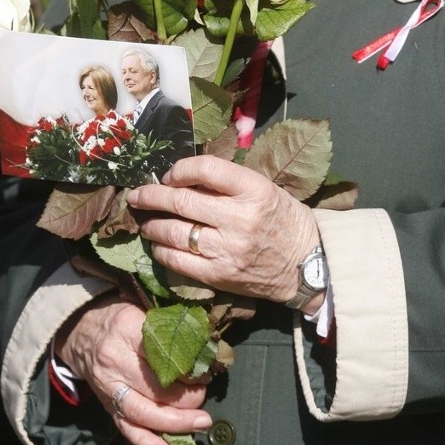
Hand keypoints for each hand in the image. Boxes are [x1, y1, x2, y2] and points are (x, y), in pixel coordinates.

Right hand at [56, 294, 210, 444]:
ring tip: (201, 423)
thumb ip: (168, 325)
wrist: (79, 331)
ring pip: (142, 411)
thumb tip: (205, 344)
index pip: (162, 352)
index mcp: (126, 328)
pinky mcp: (106, 405)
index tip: (206, 370)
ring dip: (176, 422)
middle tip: (204, 394)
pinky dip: (146, 443)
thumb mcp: (141, 308)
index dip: (187, 365)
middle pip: (155, 386)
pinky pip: (126, 428)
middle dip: (187, 396)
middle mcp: (115, 360)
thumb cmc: (118, 317)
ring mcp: (109, 386)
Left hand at [126, 155, 319, 305]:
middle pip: (182, 200)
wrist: (307, 264)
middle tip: (137, 194)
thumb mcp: (264, 189)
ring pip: (174, 232)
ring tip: (145, 220)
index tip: (168, 175)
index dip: (179, 169)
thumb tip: (183, 176)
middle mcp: (239, 218)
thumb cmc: (283, 219)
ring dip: (152, 224)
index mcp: (254, 190)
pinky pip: (178, 261)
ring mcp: (227, 249)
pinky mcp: (219, 275)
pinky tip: (158, 244)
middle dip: (151, 195)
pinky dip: (162, 250)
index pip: (205, 169)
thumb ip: (227, 182)